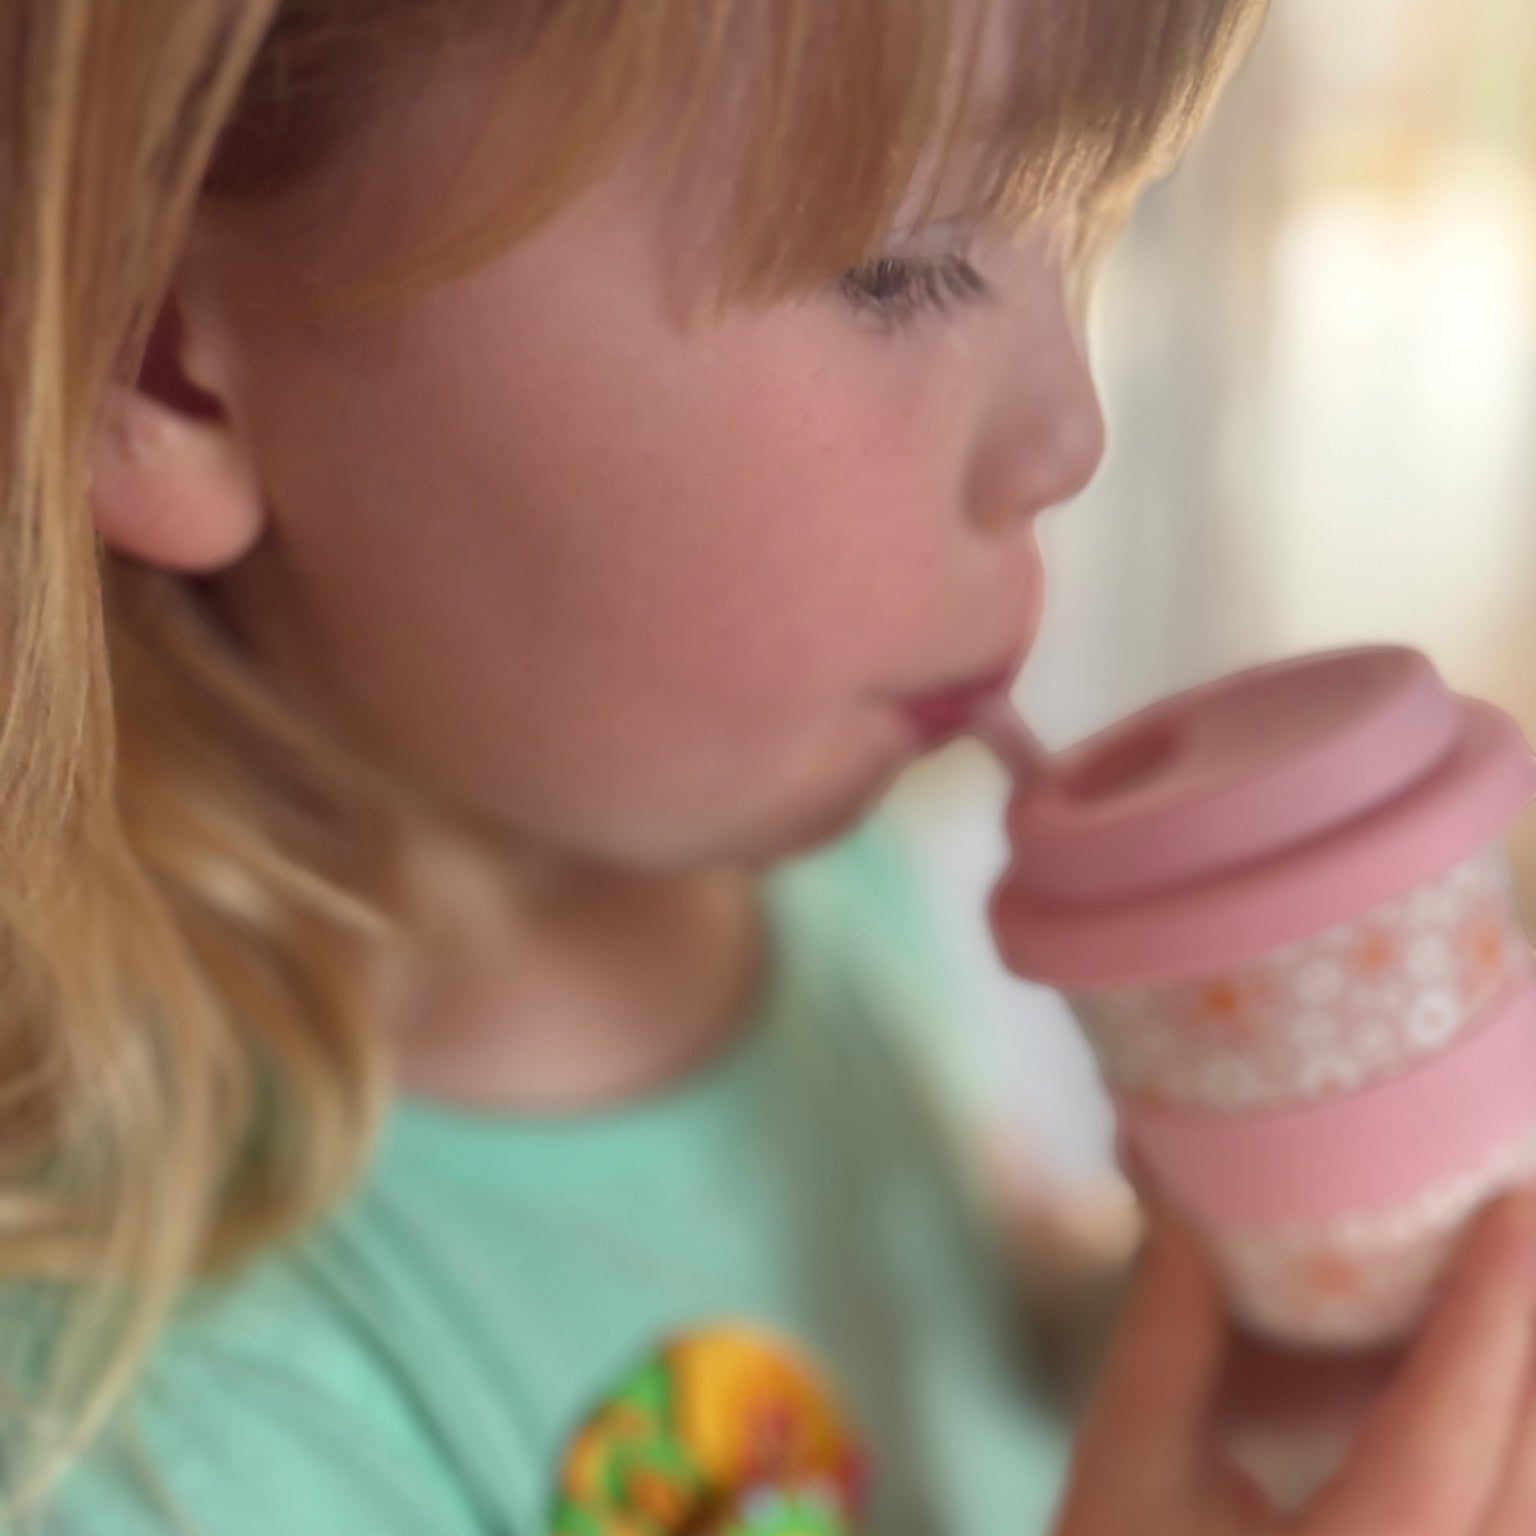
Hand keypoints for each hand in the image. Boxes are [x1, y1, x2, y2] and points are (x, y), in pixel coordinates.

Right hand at [1053, 1191, 1535, 1535]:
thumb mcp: (1121, 1474)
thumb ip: (1164, 1343)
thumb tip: (1192, 1212)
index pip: (1438, 1436)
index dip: (1488, 1318)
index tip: (1516, 1206)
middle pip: (1525, 1476)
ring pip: (1533, 1513)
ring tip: (1530, 1288)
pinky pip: (1509, 1527)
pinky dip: (1519, 1458)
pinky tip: (1506, 1398)